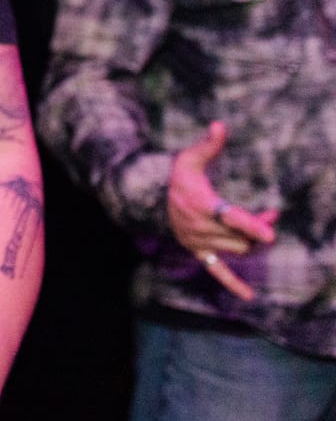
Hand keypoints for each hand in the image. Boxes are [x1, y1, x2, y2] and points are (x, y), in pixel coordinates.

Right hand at [169, 121, 278, 301]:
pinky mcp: (199, 252)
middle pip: (240, 235)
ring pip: (237, 250)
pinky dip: (233, 284)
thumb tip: (220, 125)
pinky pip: (217, 272)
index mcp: (200, 205)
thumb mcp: (188, 158)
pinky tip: (249, 296)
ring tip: (260, 228)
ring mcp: (199, 243)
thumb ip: (208, 145)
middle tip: (270, 216)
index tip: (269, 231)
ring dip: (251, 241)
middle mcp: (200, 228)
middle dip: (259, 227)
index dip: (251, 224)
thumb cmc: (176, 178)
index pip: (230, 217)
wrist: (149, 200)